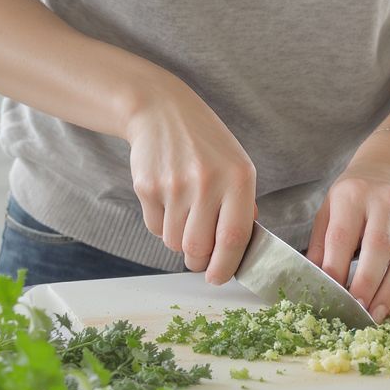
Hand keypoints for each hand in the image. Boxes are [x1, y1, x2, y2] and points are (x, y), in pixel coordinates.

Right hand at [125, 78, 255, 282]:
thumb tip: (239, 249)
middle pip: (198, 248)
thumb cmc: (205, 143)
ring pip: (174, 243)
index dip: (226, 266)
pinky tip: (169, 200)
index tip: (219, 278)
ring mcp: (173, 185)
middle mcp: (206, 183)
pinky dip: (163, 225)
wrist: (161, 111)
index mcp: (238, 178)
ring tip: (185, 215)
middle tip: (200, 256)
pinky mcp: (147, 187)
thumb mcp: (237, 165)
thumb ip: (242, 206)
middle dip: (199, 261)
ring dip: (180, 241)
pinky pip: (155, 228)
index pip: (233, 238)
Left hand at [307, 136, 389, 321]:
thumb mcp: (330, 207)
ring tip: (378, 315)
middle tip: (357, 312)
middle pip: (380, 247)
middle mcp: (387, 202)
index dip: (336, 269)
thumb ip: (322, 242)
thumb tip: (313, 279)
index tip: (330, 295)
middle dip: (367, 283)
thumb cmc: (357, 192)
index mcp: (354, 195)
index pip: (343, 236)